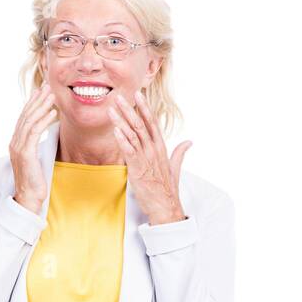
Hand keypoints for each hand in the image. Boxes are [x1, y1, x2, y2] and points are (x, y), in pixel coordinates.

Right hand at [9, 82, 58, 214]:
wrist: (28, 198)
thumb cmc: (34, 181)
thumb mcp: (35, 159)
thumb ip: (36, 145)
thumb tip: (44, 134)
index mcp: (16, 143)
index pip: (24, 119)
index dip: (32, 104)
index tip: (41, 92)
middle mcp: (14, 143)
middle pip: (26, 116)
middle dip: (37, 100)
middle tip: (47, 86)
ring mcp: (18, 148)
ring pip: (30, 121)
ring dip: (42, 106)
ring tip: (52, 95)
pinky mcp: (25, 153)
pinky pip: (35, 132)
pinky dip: (44, 120)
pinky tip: (52, 113)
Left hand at [107, 89, 190, 224]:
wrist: (166, 207)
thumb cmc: (167, 189)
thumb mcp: (175, 168)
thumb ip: (180, 153)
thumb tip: (189, 142)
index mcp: (161, 148)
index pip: (152, 123)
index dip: (144, 108)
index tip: (138, 94)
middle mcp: (154, 150)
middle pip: (140, 125)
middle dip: (130, 109)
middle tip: (120, 96)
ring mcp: (146, 158)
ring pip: (133, 135)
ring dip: (121, 121)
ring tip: (112, 109)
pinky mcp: (138, 169)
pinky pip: (129, 151)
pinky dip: (122, 140)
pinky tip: (116, 130)